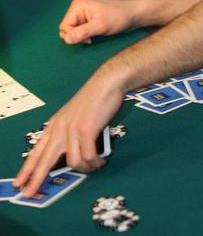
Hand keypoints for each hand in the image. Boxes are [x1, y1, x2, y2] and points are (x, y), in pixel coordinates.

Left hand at [13, 70, 124, 196]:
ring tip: (94, 165)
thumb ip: (67, 133)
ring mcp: (72, 129)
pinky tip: (100, 160)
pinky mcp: (86, 130)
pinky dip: (95, 162)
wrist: (105, 84)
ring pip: (73, 162)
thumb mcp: (73, 116)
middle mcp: (60, 128)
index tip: (19, 183)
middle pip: (45, 160)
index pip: (37, 151)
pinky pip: (88, 156)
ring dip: (85, 168)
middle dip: (36, 178)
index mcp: (55, 125)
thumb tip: (68, 155)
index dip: (27, 169)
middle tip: (29, 194)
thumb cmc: (93, 99)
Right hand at [59, 0, 139, 44]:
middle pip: (66, 29)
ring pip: (72, 31)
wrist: (133, 14)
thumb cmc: (119, 17)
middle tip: (91, 38)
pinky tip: (94, 35)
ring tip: (94, 35)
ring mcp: (82, 13)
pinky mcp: (87, 19)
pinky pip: (79, 30)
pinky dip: (84, 36)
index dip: (73, 36)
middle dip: (76, 36)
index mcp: (77, 5)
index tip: (88, 39)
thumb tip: (66, 39)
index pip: (63, 26)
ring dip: (81, 37)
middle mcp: (77, 8)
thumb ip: (82, 32)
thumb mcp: (101, 26)